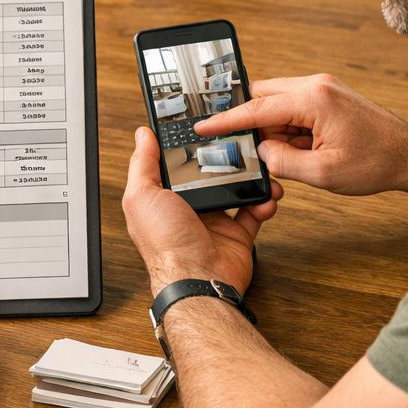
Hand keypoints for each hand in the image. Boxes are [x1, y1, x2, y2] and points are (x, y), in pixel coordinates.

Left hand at [122, 126, 280, 294]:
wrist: (198, 279)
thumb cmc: (165, 244)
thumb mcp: (142, 196)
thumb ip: (142, 164)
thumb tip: (143, 135)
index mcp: (163, 199)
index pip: (176, 165)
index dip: (188, 147)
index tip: (202, 129)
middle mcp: (188, 209)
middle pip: (209, 174)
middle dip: (225, 160)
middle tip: (238, 144)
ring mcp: (214, 221)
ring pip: (236, 189)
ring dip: (250, 177)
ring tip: (259, 166)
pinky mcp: (236, 234)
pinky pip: (254, 212)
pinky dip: (263, 202)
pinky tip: (266, 194)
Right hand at [193, 75, 407, 200]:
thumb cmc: (376, 162)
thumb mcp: (323, 173)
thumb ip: (283, 162)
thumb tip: (261, 152)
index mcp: (313, 100)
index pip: (257, 108)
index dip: (226, 120)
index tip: (204, 126)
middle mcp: (316, 85)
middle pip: (262, 96)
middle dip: (251, 124)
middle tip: (247, 151)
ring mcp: (323, 88)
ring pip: (276, 102)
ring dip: (272, 128)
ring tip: (288, 156)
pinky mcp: (327, 96)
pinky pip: (293, 107)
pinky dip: (287, 127)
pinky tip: (298, 149)